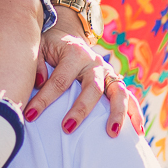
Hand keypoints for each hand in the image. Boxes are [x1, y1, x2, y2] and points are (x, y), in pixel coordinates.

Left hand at [26, 12, 144, 137]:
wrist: (67, 34)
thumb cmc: (50, 45)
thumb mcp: (39, 47)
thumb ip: (37, 63)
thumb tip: (40, 82)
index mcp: (74, 53)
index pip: (60, 80)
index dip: (44, 99)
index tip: (29, 115)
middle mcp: (94, 62)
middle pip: (92, 88)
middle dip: (80, 110)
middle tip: (67, 128)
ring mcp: (107, 72)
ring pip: (118, 92)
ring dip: (117, 113)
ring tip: (111, 133)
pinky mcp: (114, 80)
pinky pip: (129, 97)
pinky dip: (135, 114)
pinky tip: (137, 132)